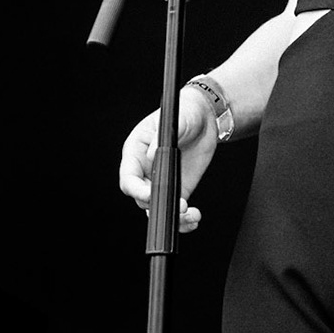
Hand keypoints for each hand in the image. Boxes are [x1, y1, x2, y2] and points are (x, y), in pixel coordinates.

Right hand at [117, 84, 219, 232]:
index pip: (128, 179)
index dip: (138, 190)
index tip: (153, 194)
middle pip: (141, 198)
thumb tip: (151, 155)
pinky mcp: (177, 188)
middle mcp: (145, 170)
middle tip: (179, 205)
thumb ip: (162, 136)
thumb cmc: (184, 112)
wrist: (205, 118)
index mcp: (135, 152)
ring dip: (172, 217)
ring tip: (190, 214)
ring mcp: (160, 181)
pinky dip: (183, 219)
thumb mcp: (174, 119)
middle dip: (158, 205)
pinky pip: (174, 209)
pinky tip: (194, 217)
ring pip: (156, 208)